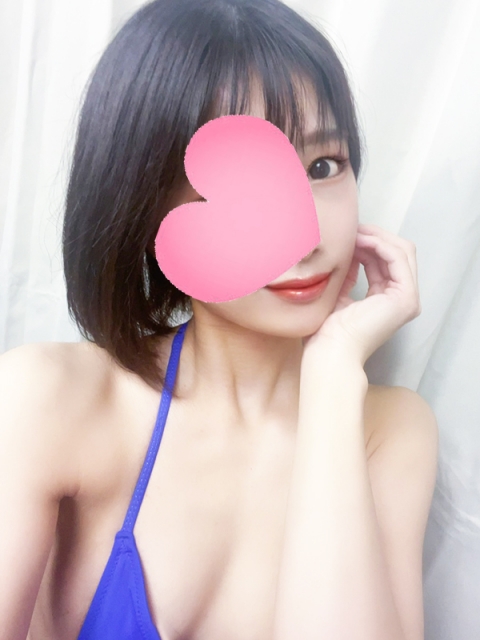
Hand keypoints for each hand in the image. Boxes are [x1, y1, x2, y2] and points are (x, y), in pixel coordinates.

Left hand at [302, 224, 420, 365]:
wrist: (329, 352)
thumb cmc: (327, 332)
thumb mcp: (337, 294)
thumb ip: (347, 275)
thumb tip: (347, 253)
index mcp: (387, 301)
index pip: (385, 261)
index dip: (368, 243)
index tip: (346, 235)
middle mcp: (402, 300)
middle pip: (398, 252)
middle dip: (375, 236)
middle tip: (352, 228)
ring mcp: (407, 299)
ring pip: (402, 251)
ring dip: (377, 237)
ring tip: (354, 232)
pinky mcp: (406, 298)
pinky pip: (398, 258)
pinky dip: (379, 244)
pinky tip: (359, 241)